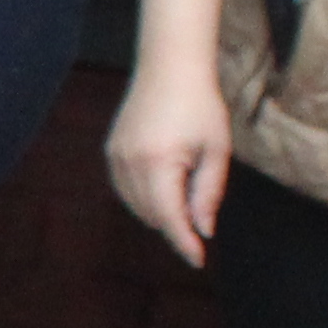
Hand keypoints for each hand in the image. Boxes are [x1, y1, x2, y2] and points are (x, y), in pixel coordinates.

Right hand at [103, 55, 233, 267]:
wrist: (169, 67)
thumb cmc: (200, 105)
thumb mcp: (216, 150)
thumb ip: (208, 193)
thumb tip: (203, 229)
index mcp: (159, 163)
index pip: (170, 217)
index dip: (185, 242)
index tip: (198, 260)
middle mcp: (130, 163)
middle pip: (152, 215)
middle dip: (176, 224)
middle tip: (200, 210)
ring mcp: (116, 157)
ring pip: (136, 205)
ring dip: (160, 212)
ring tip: (183, 190)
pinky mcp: (111, 151)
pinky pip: (125, 189)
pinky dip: (144, 198)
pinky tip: (163, 185)